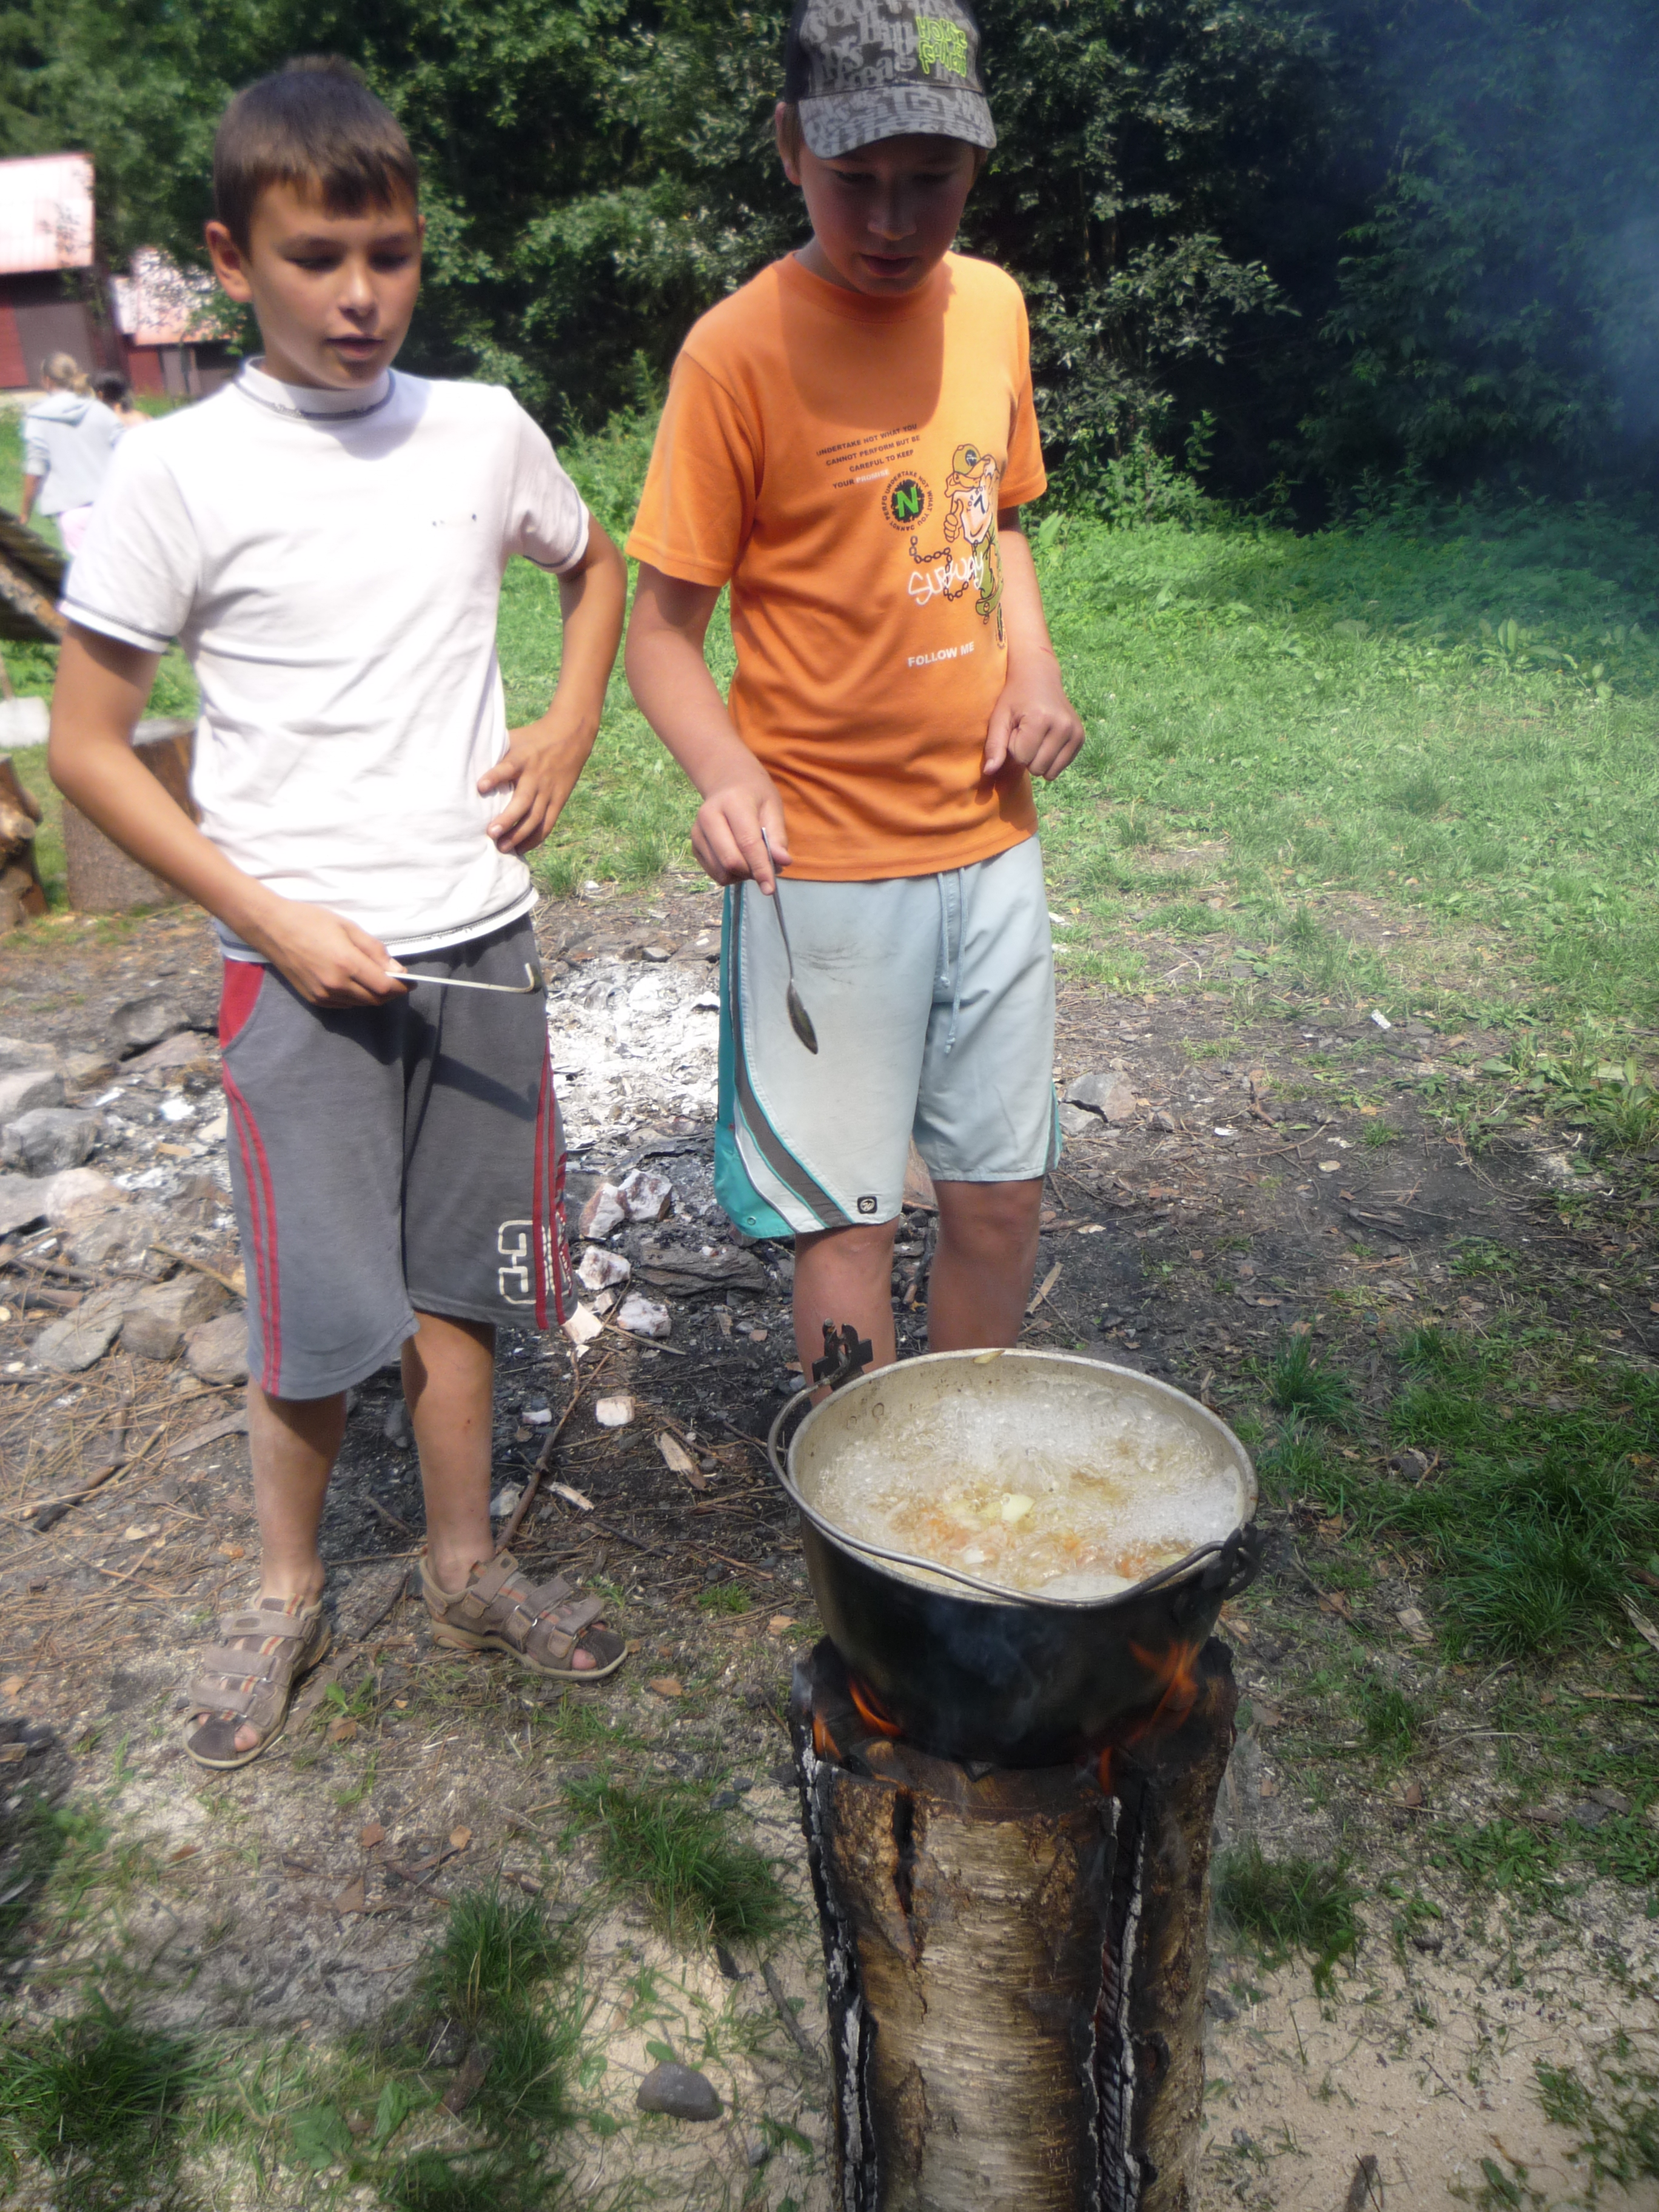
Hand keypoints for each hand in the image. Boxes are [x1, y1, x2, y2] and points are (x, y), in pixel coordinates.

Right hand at [240, 898, 405, 1007]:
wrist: (272, 928)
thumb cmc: (311, 921)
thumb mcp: (348, 928)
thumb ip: (374, 950)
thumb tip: (396, 969)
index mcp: (347, 964)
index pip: (385, 987)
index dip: (402, 986)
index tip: (412, 982)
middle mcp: (336, 985)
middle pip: (375, 999)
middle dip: (390, 993)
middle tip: (396, 980)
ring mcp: (323, 995)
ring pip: (361, 1004)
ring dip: (373, 995)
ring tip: (375, 978)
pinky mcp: (314, 999)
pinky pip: (344, 1005)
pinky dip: (356, 998)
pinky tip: (354, 983)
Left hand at [478, 712, 595, 854]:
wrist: (569, 736)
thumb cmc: (532, 740)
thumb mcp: (514, 739)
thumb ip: (496, 753)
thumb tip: (465, 762)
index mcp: (522, 758)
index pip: (507, 768)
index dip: (494, 777)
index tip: (480, 787)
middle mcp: (535, 776)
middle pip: (523, 801)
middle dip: (507, 819)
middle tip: (490, 833)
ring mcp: (548, 791)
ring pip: (535, 817)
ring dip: (519, 835)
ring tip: (502, 848)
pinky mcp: (558, 801)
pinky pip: (547, 824)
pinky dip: (535, 838)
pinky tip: (521, 849)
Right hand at [691, 771, 791, 889]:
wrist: (727, 784)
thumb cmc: (755, 796)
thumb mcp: (773, 808)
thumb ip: (777, 837)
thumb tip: (782, 862)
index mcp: (732, 803)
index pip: (747, 843)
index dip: (760, 868)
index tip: (771, 888)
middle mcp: (708, 816)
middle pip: (730, 860)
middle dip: (752, 872)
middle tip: (767, 868)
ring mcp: (697, 832)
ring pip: (721, 871)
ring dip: (742, 875)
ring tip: (753, 861)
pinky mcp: (694, 845)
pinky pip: (715, 873)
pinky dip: (731, 875)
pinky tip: (740, 861)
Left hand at [982, 654, 1085, 783]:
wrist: (1040, 677)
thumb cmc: (1015, 698)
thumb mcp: (999, 718)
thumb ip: (994, 745)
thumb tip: (989, 771)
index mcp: (1041, 719)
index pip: (1022, 758)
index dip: (1014, 747)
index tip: (1016, 729)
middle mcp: (1062, 726)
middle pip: (1037, 768)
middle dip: (1027, 755)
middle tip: (1026, 733)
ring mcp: (1075, 732)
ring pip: (1050, 772)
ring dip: (1039, 759)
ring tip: (1037, 737)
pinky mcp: (1080, 738)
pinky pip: (1061, 766)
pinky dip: (1051, 758)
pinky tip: (1048, 739)